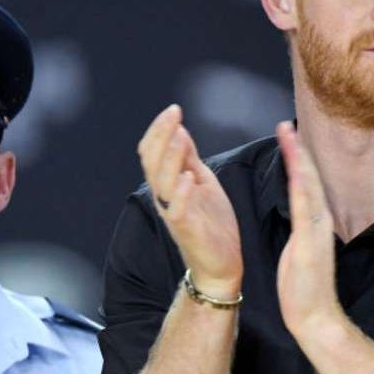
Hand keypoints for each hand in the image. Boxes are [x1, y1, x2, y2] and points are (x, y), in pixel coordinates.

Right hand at [137, 104, 241, 298]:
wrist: (221, 263)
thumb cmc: (212, 223)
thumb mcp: (203, 182)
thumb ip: (190, 159)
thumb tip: (179, 130)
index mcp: (169, 184)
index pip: (153, 153)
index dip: (160, 130)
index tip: (174, 109)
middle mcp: (165, 197)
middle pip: (153, 162)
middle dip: (162, 136)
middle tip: (173, 114)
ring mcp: (174, 213)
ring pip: (162, 182)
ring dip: (170, 158)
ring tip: (179, 137)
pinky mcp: (186, 229)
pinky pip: (177, 210)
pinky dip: (181, 193)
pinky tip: (189, 178)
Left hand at [274, 121, 341, 337]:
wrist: (315, 317)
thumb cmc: (304, 289)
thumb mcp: (300, 253)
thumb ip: (301, 233)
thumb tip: (298, 219)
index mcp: (314, 224)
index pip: (305, 185)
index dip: (298, 161)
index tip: (288, 138)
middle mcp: (319, 221)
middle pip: (309, 178)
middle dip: (298, 150)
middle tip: (286, 125)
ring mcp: (317, 229)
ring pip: (309, 185)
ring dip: (299, 158)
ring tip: (289, 135)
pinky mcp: (311, 240)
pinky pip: (305, 205)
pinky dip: (301, 182)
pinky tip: (295, 166)